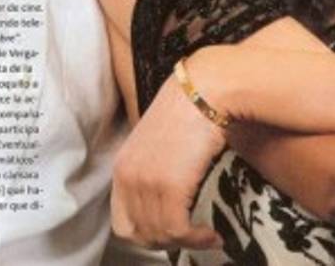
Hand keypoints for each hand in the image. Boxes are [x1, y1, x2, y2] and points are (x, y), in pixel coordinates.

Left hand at [111, 70, 225, 250]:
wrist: (203, 91)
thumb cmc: (187, 112)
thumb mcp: (157, 144)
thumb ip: (152, 171)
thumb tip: (166, 202)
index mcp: (122, 167)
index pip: (122, 223)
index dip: (146, 235)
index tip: (170, 233)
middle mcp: (128, 176)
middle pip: (140, 235)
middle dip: (167, 242)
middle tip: (190, 237)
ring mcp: (146, 182)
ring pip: (161, 235)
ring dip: (187, 242)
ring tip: (206, 235)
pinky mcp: (169, 186)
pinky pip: (178, 230)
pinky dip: (197, 240)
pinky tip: (212, 234)